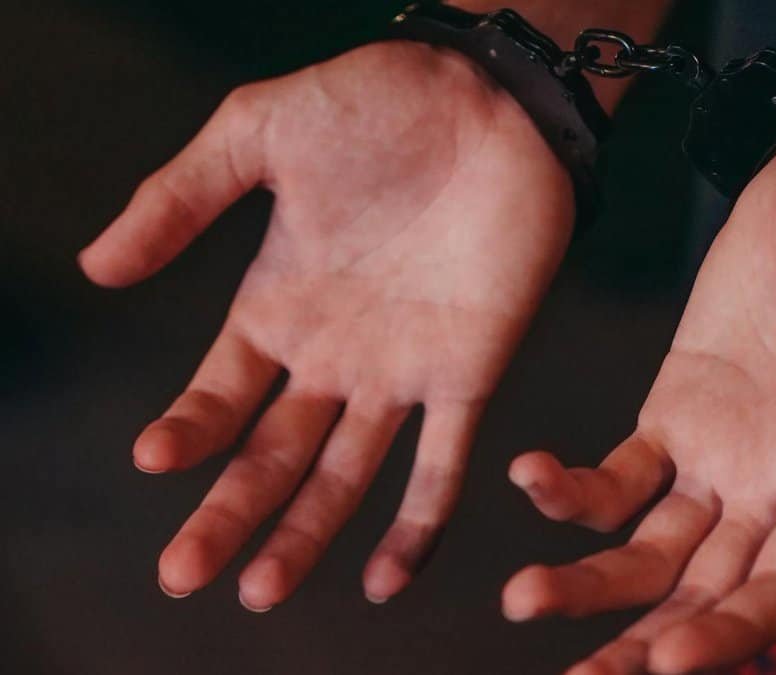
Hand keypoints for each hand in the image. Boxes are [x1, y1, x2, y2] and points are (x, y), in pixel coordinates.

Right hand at [79, 42, 573, 609]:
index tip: (154, 460)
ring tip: (262, 590)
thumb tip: (95, 268)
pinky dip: (417, 524)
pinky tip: (385, 580)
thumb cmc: (375, 102)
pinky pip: (442, 464)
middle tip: (184, 574)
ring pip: (345, 475)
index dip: (187, 433)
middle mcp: (334, 352)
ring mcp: (402, 370)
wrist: (491, 99)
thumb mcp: (257, 133)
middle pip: (270, 453)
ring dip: (305, 534)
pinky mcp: (470, 372)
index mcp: (279, 303)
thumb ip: (180, 198)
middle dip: (229, 513)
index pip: (218, 393)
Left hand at [501, 128, 775, 673]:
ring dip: (592, 584)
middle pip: (708, 595)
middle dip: (647, 642)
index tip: (672, 659)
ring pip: (652, 550)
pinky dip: (573, 490)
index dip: (736, 632)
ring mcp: (720, 456)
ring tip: (521, 599)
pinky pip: (619, 475)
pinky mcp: (674, 411)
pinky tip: (528, 478)